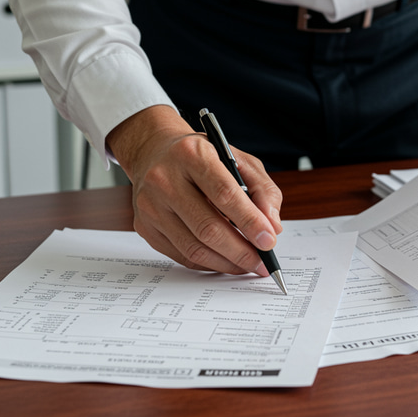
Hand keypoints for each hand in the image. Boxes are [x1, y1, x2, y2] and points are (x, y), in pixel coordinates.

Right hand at [107, 105, 282, 274]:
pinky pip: (181, 255)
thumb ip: (263, 189)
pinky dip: (208, 263)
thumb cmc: (201, 156)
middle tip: (262, 262)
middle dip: (241, 250)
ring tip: (247, 265)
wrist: (153, 151)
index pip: (224, 194)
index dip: (250, 221)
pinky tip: (224, 261)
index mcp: (192, 154)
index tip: (269, 240)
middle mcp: (165, 178)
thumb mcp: (238, 159)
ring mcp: (150, 205)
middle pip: (208, 227)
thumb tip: (273, 226)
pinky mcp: (144, 226)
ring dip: (226, 262)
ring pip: (193, 247)